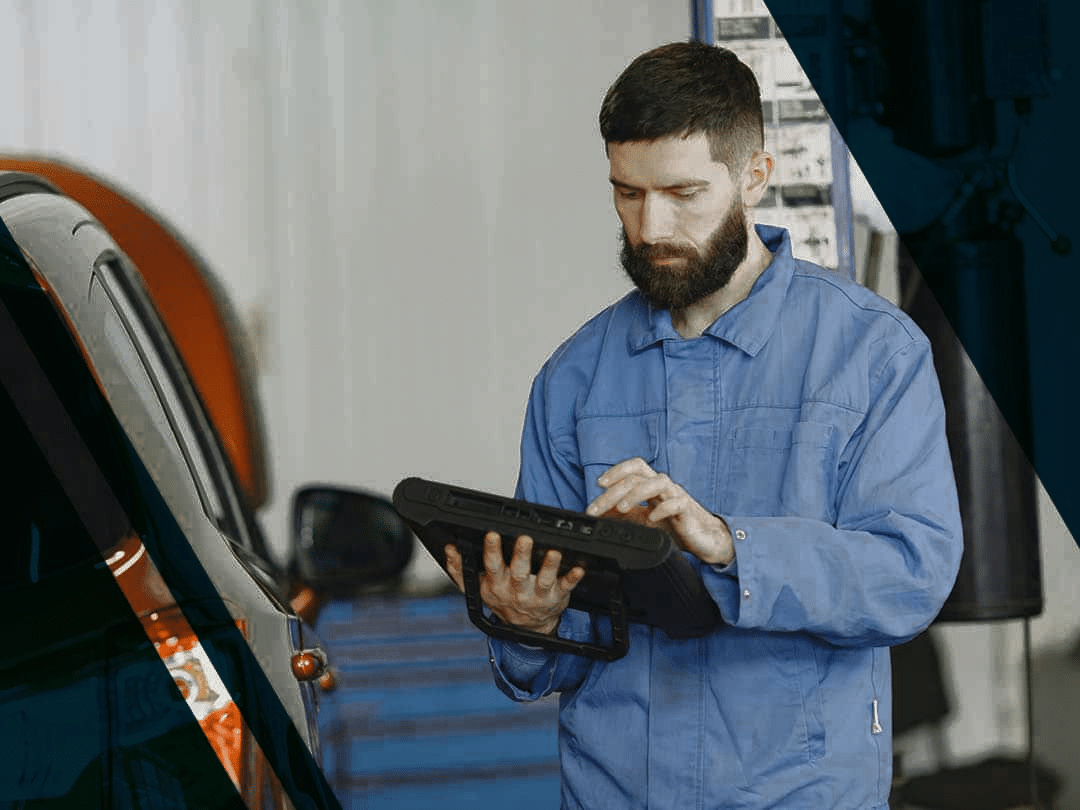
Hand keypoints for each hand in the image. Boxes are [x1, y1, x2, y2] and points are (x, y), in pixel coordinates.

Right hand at [444, 533, 585, 634]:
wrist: (527, 629)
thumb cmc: (503, 601)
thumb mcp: (477, 588)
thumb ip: (461, 570)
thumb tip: (449, 549)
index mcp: (497, 585)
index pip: (492, 566)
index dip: (492, 550)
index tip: (492, 535)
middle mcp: (517, 591)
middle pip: (518, 572)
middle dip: (521, 555)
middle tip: (524, 538)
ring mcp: (538, 595)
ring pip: (543, 579)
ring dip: (549, 565)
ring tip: (553, 552)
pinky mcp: (557, 597)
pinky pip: (566, 587)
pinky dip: (572, 578)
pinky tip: (579, 568)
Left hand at [585, 457, 734, 565]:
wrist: (703, 540)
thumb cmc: (674, 526)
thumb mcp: (642, 520)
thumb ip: (622, 515)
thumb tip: (598, 514)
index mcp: (652, 486)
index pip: (635, 467)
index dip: (617, 471)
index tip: (599, 484)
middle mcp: (664, 486)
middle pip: (638, 477)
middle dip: (614, 491)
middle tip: (597, 508)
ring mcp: (676, 496)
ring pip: (657, 482)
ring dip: (636, 494)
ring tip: (622, 508)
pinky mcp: (688, 511)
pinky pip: (676, 503)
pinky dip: (662, 509)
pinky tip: (652, 518)